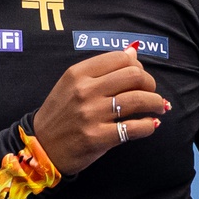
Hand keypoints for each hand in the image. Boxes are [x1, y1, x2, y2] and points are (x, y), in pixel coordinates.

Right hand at [32, 46, 168, 174]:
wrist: (41, 147)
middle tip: (151, 92)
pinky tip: (150, 125)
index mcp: (78, 73)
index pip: (121, 58)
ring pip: (139, 99)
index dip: (138, 66)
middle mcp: (85, 90)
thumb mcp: (72, 84)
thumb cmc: (60, 114)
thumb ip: (102, 69)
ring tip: (158, 107)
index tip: (140, 77)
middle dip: (150, 83)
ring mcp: (91, 114)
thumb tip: (133, 51)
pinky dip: (149, 125)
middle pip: (134, 75)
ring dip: (156, 103)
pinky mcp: (98, 137)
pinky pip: (135, 127)